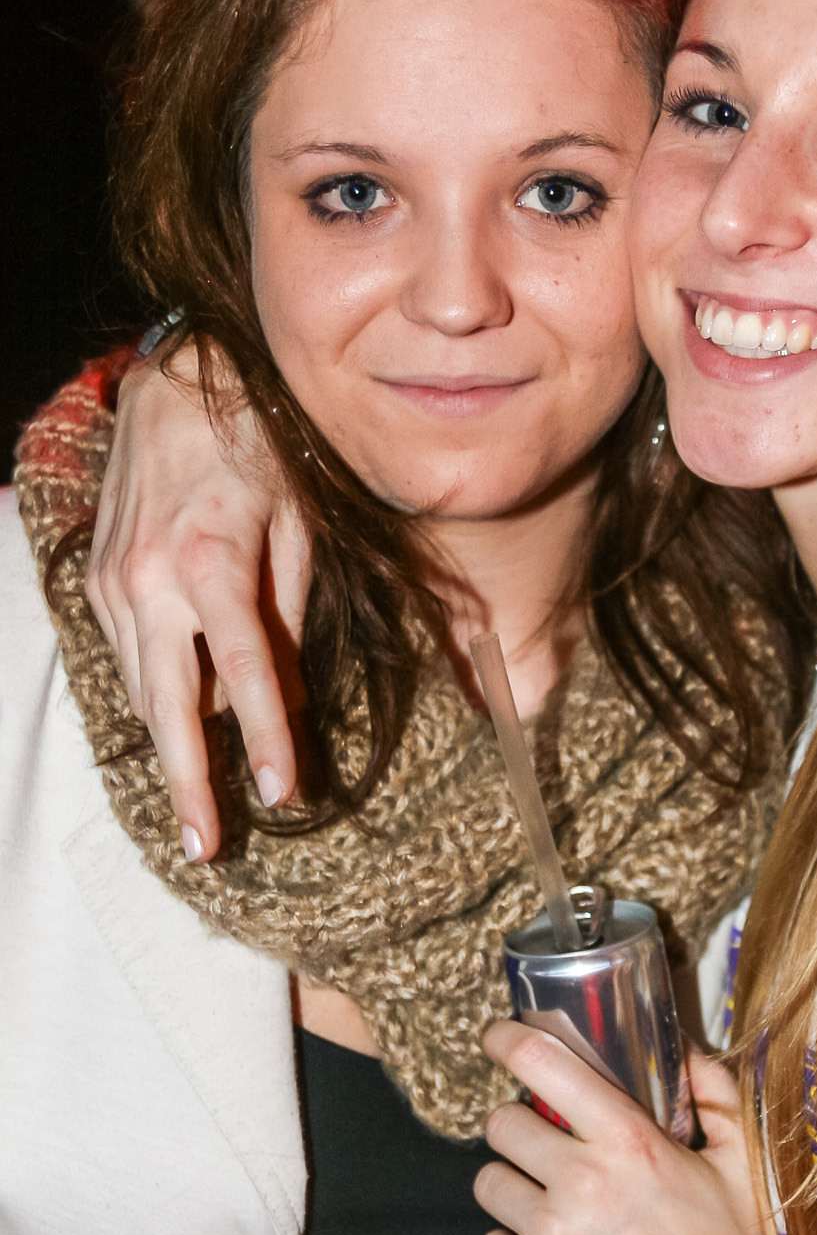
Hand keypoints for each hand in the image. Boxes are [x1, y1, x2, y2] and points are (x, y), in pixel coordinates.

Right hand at [86, 346, 310, 859]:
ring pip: (143, 690)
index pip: (248, 672)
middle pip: (173, 704)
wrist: (174, 388)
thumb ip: (292, 611)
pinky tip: (175, 735)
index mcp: (215, 564)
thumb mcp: (300, 523)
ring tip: (196, 812)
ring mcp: (116, 585)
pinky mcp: (98, 583)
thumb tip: (291, 694)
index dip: (268, 737)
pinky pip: (129, 659)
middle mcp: (153, 581)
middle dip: (190, 781)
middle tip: (207, 846)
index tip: (283, 793)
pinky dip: (153, 701)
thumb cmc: (257, 450)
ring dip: (169, 752)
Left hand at [474, 1023, 778, 1234]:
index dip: (509, 1040)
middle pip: (501, 1124)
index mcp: (629, 1141)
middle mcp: (582, 1182)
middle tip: (541, 1149)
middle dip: (517, 1130)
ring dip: (512, 1190)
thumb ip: (711, 1094)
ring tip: (548, 1210)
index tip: (499, 1037)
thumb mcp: (736, 1165)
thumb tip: (681, 1045)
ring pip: (489, 1183)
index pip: (543, 1064)